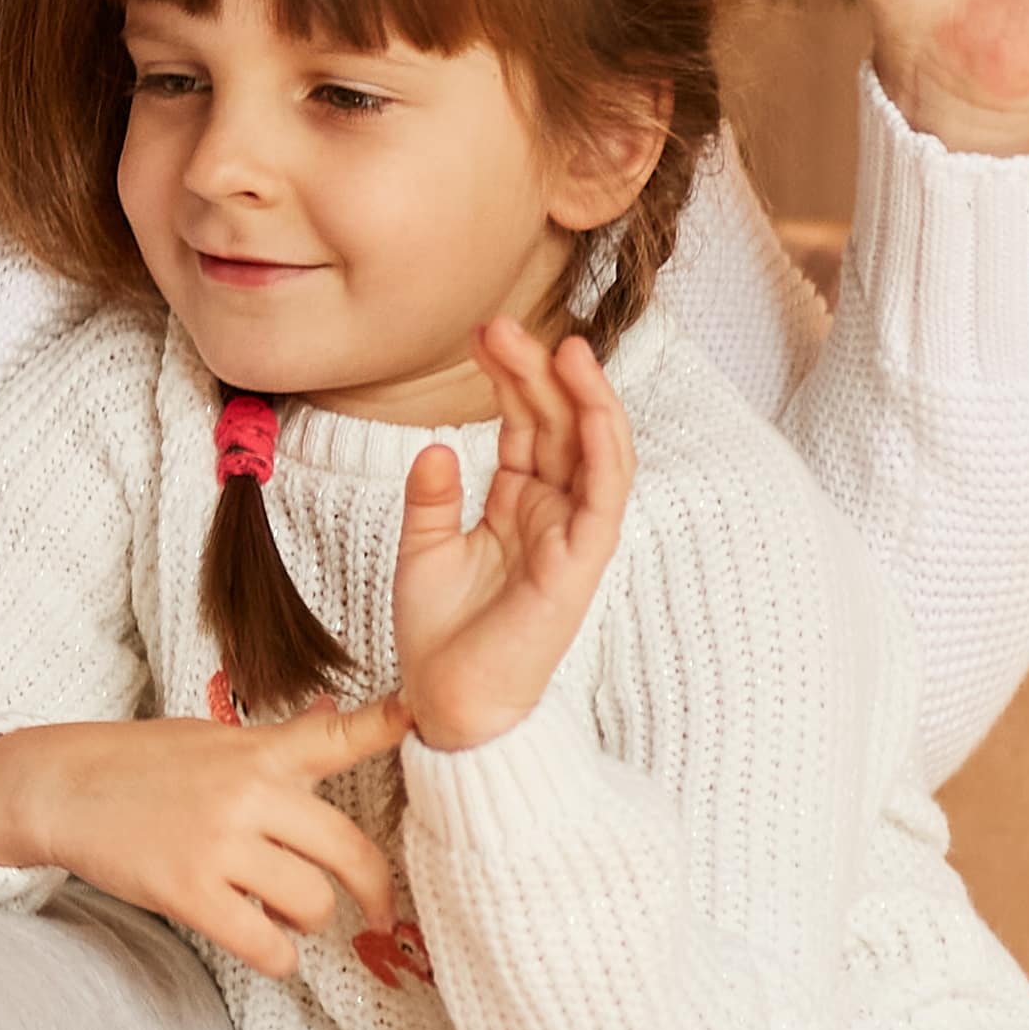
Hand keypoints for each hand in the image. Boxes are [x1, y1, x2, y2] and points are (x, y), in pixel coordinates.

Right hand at [0, 696, 411, 981]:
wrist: (59, 786)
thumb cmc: (140, 763)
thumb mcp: (212, 739)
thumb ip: (277, 743)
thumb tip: (332, 713)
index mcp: (258, 751)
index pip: (336, 735)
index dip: (389, 725)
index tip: (423, 717)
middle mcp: (248, 793)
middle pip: (348, 851)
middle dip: (375, 892)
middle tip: (382, 912)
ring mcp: (219, 843)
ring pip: (312, 904)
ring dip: (310, 922)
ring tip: (287, 918)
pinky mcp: (189, 890)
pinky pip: (265, 943)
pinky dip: (278, 957)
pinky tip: (268, 948)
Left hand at [390, 323, 631, 753]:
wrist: (447, 704)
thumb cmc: (440, 637)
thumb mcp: (423, 551)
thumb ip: (432, 497)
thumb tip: (436, 446)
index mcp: (519, 505)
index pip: (527, 426)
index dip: (510, 378)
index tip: (482, 334)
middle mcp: (553, 514)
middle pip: (559, 425)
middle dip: (535, 371)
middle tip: (498, 325)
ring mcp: (572, 536)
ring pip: (594, 449)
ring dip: (581, 394)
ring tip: (558, 345)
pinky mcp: (581, 562)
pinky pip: (605, 493)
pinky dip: (603, 442)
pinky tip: (588, 398)